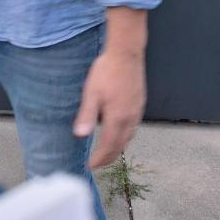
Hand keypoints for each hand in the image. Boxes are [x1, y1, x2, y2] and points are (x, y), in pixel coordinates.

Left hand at [73, 49, 145, 167]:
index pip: (108, 146)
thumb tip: (80, 135)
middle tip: (98, 163)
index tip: (91, 166)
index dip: (99, 158)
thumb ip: (86, 116)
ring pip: (128, 137)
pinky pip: (133, 127)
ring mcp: (137, 112)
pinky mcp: (139, 104)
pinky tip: (118, 131)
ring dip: (117, 148)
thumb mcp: (91, 93)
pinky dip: (124, 136)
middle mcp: (130, 118)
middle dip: (109, 157)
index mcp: (117, 118)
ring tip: (107, 151)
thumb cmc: (107, 71)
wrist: (126, 54)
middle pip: (120, 146)